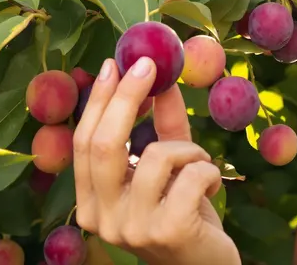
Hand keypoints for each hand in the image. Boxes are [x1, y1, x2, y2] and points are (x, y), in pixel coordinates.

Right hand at [73, 56, 239, 264]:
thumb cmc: (186, 216)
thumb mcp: (170, 169)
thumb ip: (163, 127)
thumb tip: (161, 79)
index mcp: (91, 204)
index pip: (85, 143)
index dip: (99, 101)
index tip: (114, 63)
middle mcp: (102, 220)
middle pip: (105, 144)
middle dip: (126, 97)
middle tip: (150, 66)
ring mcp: (133, 229)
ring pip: (157, 156)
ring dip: (189, 150)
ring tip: (200, 166)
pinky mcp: (168, 232)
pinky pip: (191, 175)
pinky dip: (209, 171)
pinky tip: (212, 187)